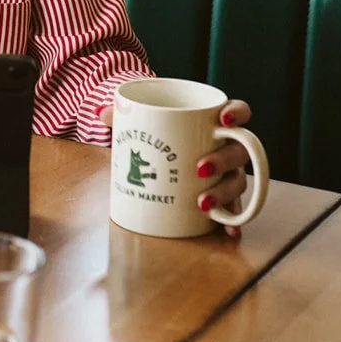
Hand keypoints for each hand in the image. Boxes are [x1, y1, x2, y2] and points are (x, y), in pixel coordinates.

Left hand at [97, 98, 252, 240]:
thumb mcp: (143, 117)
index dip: (237, 114)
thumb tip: (100, 112)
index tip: (223, 121)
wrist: (160, 149)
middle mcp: (228, 146)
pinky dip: (234, 220)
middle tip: (199, 169)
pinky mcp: (223, 196)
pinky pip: (234, 209)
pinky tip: (229, 230)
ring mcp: (228, 172)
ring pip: (238, 180)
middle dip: (223, 160)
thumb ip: (124, 112)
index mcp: (213, 120)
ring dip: (225, 193)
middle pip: (240, 151)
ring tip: (202, 203)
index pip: (239, 111)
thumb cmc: (158, 128)